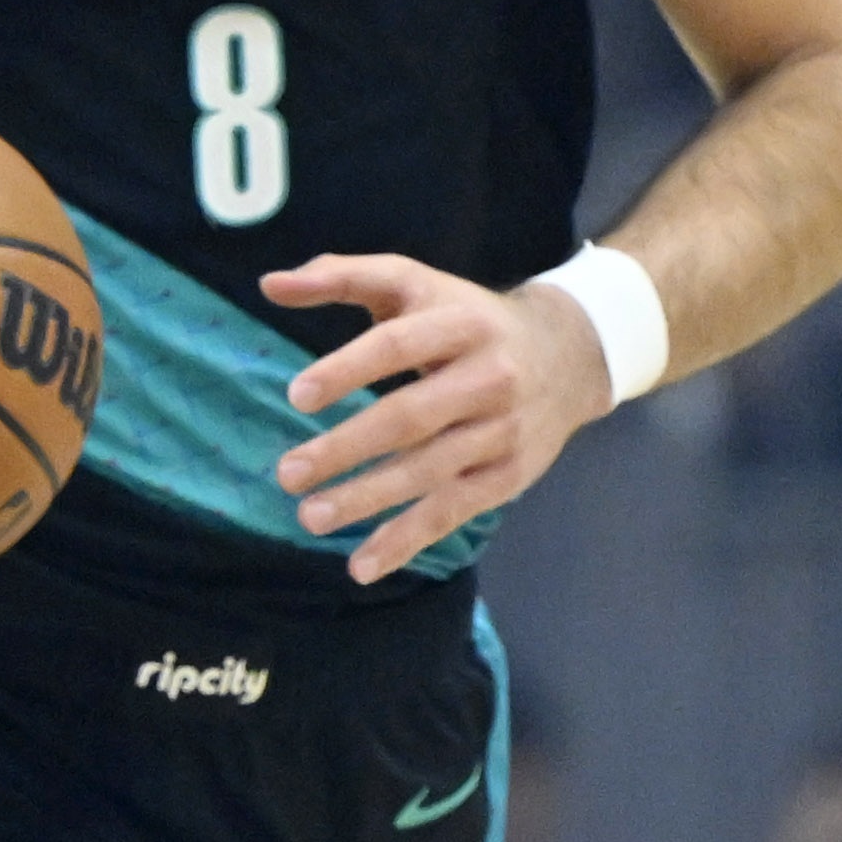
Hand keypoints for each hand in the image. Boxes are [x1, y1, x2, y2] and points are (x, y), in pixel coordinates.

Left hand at [262, 251, 613, 585]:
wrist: (570, 356)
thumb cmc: (467, 318)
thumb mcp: (415, 284)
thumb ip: (343, 276)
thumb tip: (271, 284)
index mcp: (460, 323)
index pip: (398, 345)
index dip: (348, 370)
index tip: (297, 396)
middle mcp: (488, 377)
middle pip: (411, 417)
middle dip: (347, 448)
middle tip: (288, 473)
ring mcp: (501, 432)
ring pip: (428, 471)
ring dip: (367, 499)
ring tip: (311, 517)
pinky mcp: (506, 477)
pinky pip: (450, 512)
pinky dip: (406, 541)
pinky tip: (361, 565)